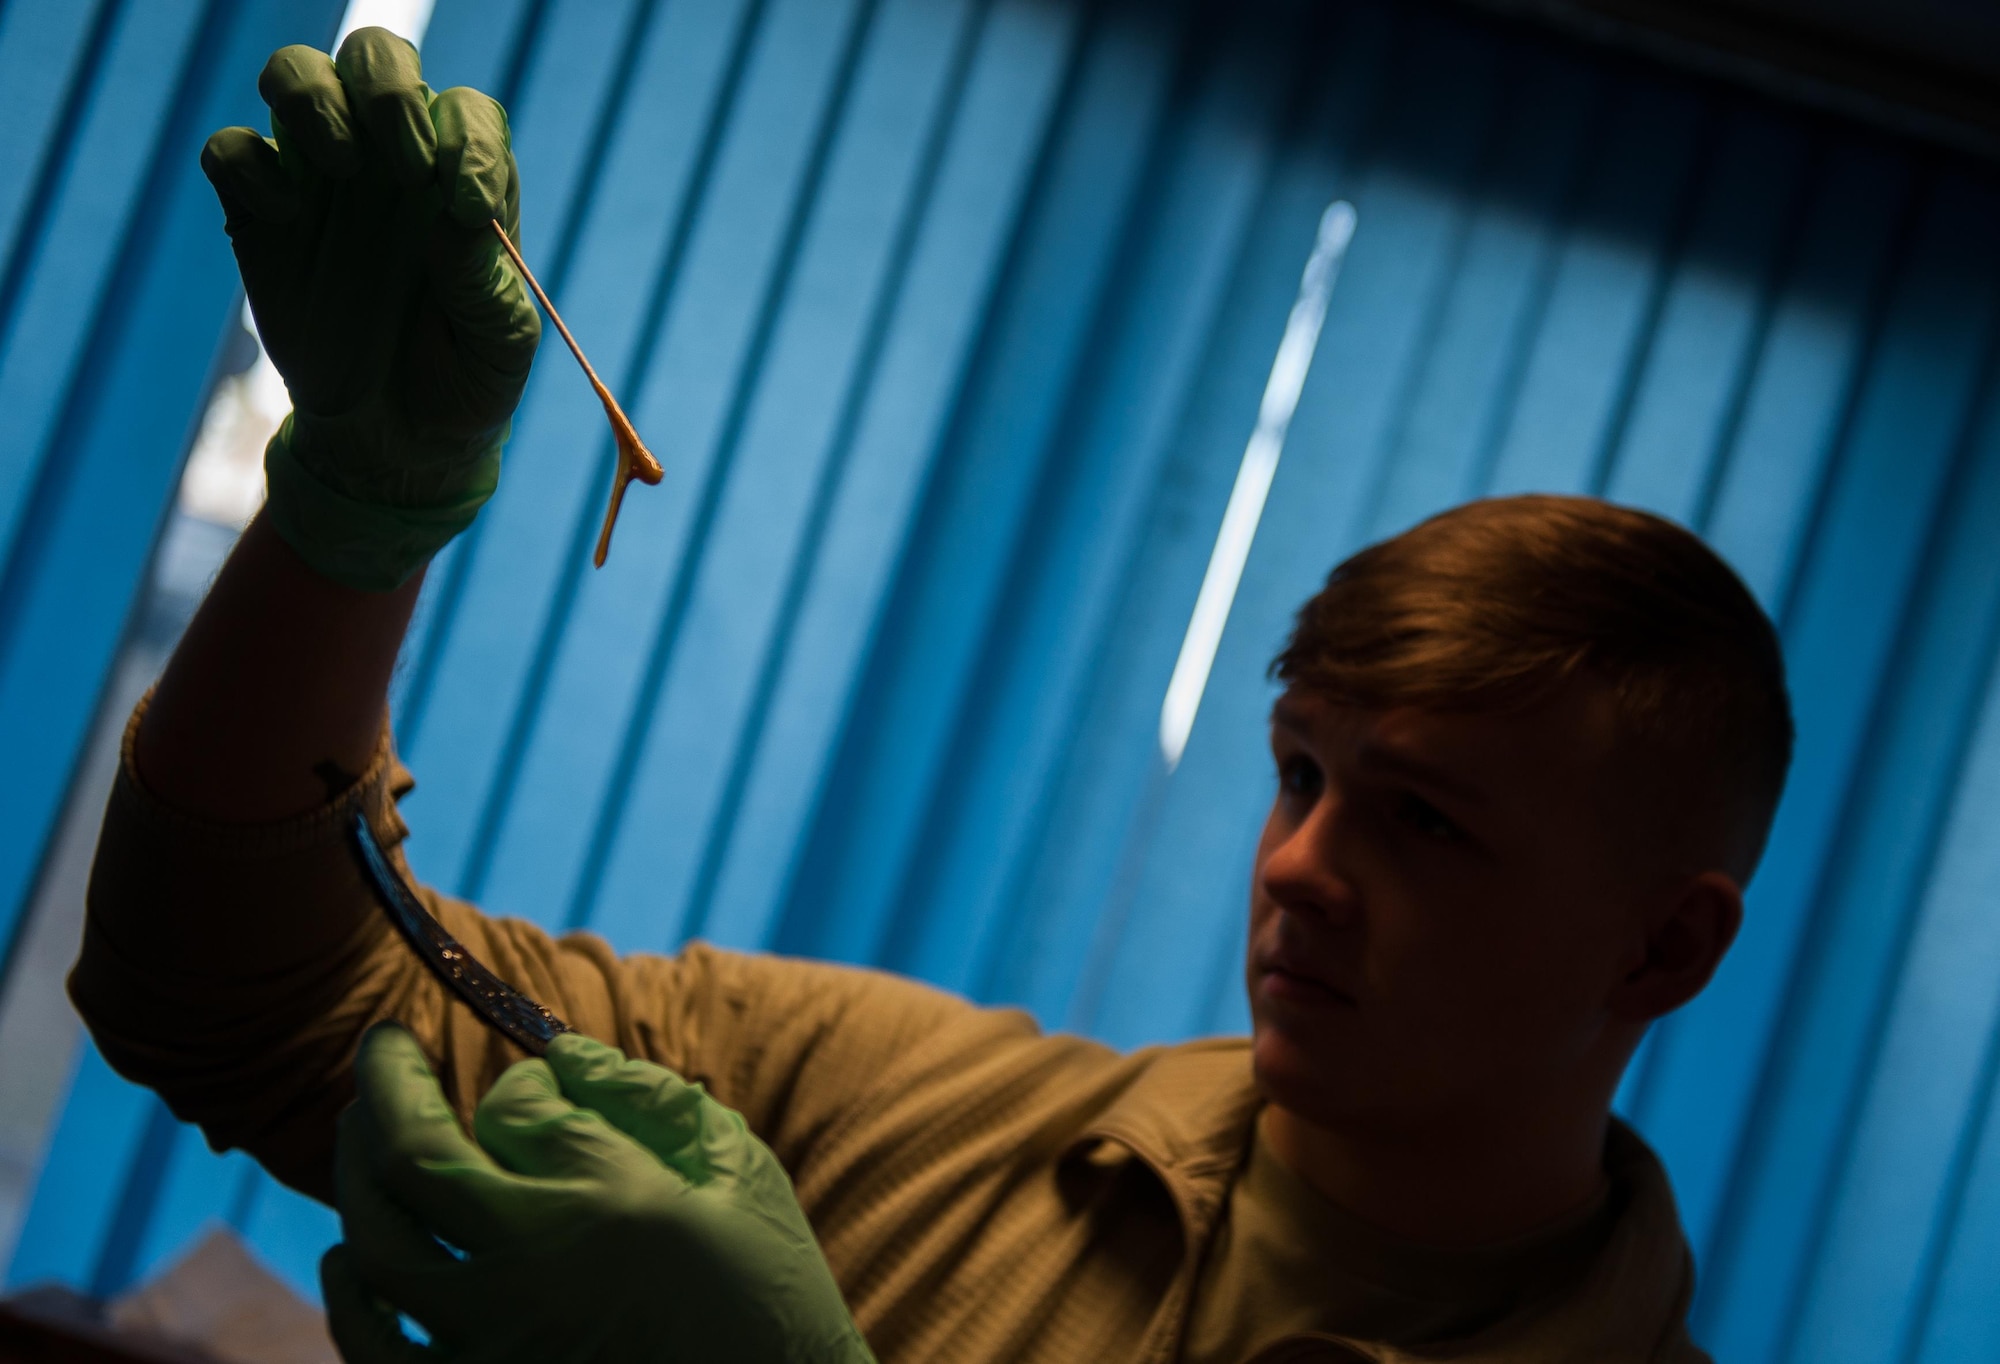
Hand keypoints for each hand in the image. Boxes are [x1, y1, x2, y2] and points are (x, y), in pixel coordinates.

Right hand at [200, 28, 539, 591]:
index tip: (468, 209)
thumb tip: (454, 214)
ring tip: (347, 167)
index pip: (467, 111)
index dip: (467, 139)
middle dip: (388, 88)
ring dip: (317, 99)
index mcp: (464, 182)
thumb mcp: (500, 344)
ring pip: (296, 74)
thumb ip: (484, 280)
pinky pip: (234, 149)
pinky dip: (252, 164)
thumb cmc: (467, 383)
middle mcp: (393, 163)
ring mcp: (321, 182)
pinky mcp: (261, 215)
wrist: (399, 445)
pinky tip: (285, 215)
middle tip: (405, 165)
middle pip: (378, 57)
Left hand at [320, 1026, 874, 1363]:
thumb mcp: (735, 1172)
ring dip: (354, 1177)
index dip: (510, 1080)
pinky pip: (377, 1351)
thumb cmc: (769, 1291)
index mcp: (607, 1200)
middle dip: (385, 1091)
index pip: (513, 1107)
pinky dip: (350, 1299)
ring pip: (376, 1249)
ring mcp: (493, 1346)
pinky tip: (353, 1257)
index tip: (525, 1079)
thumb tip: (556, 1052)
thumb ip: (645, 1100)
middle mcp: (531, 1269)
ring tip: (360, 1133)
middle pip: (410, 1160)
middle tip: (381, 1054)